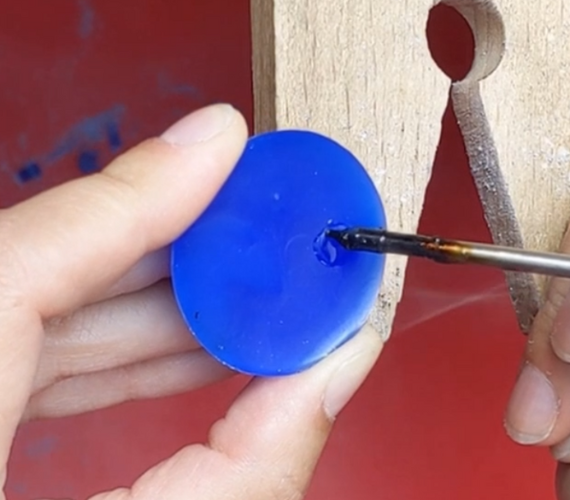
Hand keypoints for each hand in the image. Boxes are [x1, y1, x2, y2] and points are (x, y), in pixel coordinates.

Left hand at [3, 104, 381, 497]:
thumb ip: (242, 473)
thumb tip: (335, 369)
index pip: (17, 264)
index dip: (136, 193)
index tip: (226, 143)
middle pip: (35, 275)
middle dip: (171, 257)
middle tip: (268, 246)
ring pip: (30, 311)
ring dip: (150, 306)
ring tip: (251, 305)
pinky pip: (21, 355)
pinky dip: (106, 352)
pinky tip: (186, 355)